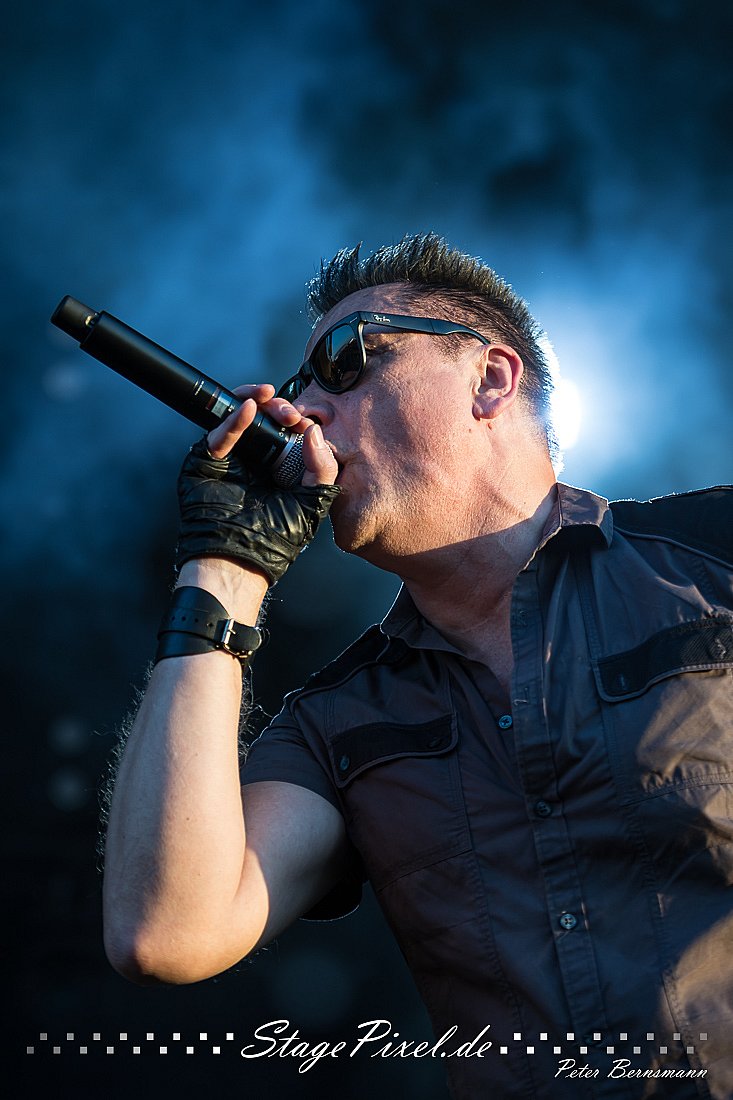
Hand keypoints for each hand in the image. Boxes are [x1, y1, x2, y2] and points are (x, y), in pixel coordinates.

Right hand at [175, 384, 339, 585]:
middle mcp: (254, 460)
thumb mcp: (313, 501)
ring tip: (270, 398)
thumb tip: (314, 431)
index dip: (296, 420)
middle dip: (279, 408)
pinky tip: (251, 408)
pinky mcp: (206, 462)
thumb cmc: (277, 541)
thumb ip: (322, 467)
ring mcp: (229, 459)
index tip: (306, 420)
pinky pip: (220, 435)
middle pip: (263, 419)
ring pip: (238, 417)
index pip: (286, 431)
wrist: (241, 560)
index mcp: (279, 468)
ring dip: (255, 401)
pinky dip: (235, 418)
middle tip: (290, 414)